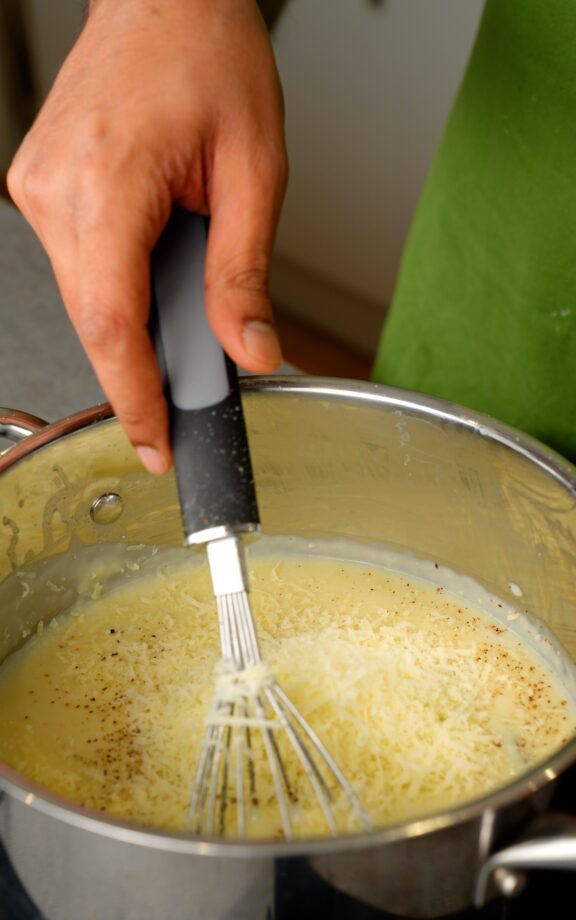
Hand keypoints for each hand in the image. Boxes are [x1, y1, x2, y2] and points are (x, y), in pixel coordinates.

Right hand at [7, 0, 287, 472]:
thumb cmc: (210, 57)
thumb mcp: (255, 170)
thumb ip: (245, 272)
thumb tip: (250, 352)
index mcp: (111, 182)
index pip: (112, 322)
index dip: (134, 398)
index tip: (155, 446)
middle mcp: (59, 189)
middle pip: (96, 321)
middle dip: (141, 371)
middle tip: (182, 400)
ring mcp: (41, 189)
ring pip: (84, 301)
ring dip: (131, 325)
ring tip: (178, 295)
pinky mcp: (41, 188)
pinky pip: (78, 269)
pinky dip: (116, 291)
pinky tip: (149, 268)